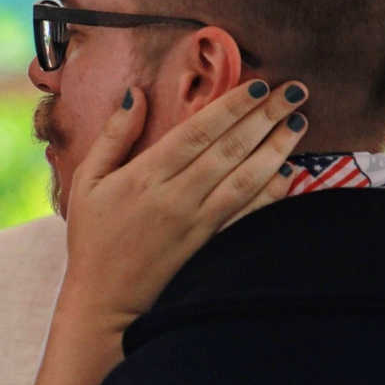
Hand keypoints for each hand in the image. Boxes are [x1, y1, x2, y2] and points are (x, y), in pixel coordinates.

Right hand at [62, 80, 308, 332]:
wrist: (105, 299)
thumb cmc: (92, 237)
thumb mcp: (87, 181)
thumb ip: (113, 136)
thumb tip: (134, 94)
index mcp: (144, 177)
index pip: (197, 132)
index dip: (231, 106)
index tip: (258, 84)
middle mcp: (176, 197)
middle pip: (228, 150)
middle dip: (264, 118)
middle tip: (293, 92)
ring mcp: (196, 223)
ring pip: (244, 180)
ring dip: (275, 149)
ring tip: (297, 124)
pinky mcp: (207, 244)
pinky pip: (245, 215)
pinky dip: (270, 194)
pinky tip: (289, 174)